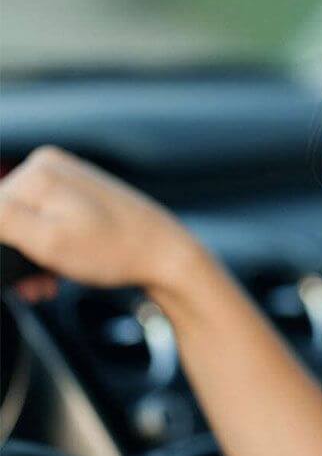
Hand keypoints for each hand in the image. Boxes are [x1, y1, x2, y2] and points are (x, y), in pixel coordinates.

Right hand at [0, 145, 196, 292]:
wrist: (169, 257)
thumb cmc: (116, 250)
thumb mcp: (47, 240)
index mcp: (39, 170)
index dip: (2, 251)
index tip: (17, 278)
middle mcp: (51, 167)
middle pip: (5, 216)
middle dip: (12, 257)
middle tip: (32, 288)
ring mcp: (69, 182)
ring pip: (25, 224)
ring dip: (28, 260)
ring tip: (44, 285)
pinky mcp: (81, 200)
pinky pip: (47, 225)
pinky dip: (45, 252)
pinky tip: (55, 274)